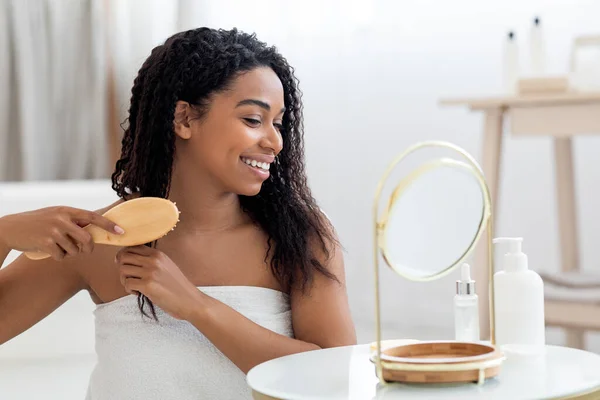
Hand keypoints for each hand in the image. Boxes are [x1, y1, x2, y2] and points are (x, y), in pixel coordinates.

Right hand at [0, 206, 124, 260]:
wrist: (10, 228)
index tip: (121, 231)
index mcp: (66, 211)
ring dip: (68, 252)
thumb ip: (73, 221)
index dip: (108, 225)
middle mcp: (62, 219)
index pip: (93, 217)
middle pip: (87, 239)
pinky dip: (58, 257)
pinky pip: (62, 256)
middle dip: (88, 248)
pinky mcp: (46, 242)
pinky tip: (48, 250)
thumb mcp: (55, 216)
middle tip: (84, 250)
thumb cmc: (37, 223)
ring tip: (56, 246)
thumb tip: (94, 229)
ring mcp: (54, 230)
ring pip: (74, 250)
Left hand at [115, 246, 203, 319]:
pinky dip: (129, 290)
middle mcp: (153, 260)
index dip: (123, 255)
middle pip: (123, 256)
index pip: (132, 247)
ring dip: (124, 280)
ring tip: (134, 286)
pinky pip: (127, 283)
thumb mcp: (167, 266)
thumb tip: (130, 259)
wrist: (190, 301)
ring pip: (123, 270)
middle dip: (121, 267)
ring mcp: (150, 272)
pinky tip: (138, 293)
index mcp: (158, 254)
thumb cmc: (178, 287)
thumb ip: (152, 261)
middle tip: (128, 277)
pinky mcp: (148, 285)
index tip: (125, 264)